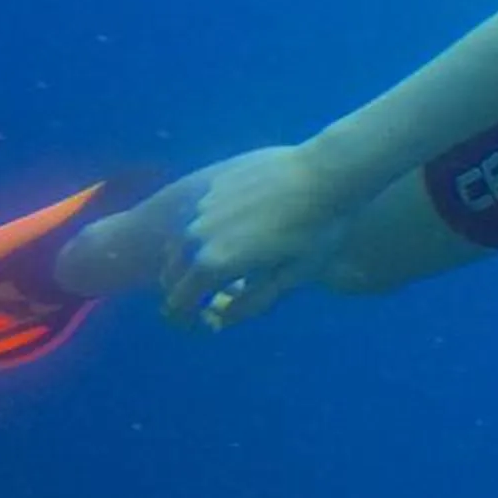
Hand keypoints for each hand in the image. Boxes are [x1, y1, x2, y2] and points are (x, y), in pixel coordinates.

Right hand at [159, 147, 357, 326]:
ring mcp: (201, 207)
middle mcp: (196, 235)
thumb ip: (253, 302)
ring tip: (218, 267)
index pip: (177, 301)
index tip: (195, 324)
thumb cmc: (317, 230)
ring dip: (189, 262)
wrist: (325, 173)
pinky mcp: (213, 186)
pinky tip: (232, 231)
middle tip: (207, 298)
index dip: (182, 318)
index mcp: (213, 263)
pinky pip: (196, 218)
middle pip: (172, 273)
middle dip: (183, 291)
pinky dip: (203, 233)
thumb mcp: (293, 276)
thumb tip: (220, 321)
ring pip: (179, 243)